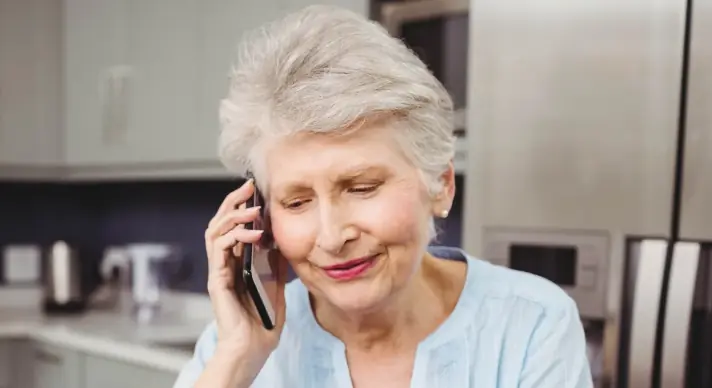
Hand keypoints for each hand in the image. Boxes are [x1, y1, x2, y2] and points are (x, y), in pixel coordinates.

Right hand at [199, 179, 287, 386]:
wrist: (252, 349)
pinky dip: (235, 236)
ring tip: (253, 209)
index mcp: (236, 264)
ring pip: (215, 231)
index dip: (241, 207)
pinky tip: (254, 234)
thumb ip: (276, 265)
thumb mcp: (276, 287)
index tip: (256, 191)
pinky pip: (220, 250)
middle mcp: (224, 265)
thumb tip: (281, 242)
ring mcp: (219, 271)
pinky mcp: (218, 280)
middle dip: (232, 202)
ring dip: (234, 215)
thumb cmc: (263, 323)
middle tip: (248, 187)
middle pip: (219, 223)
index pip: (233, 227)